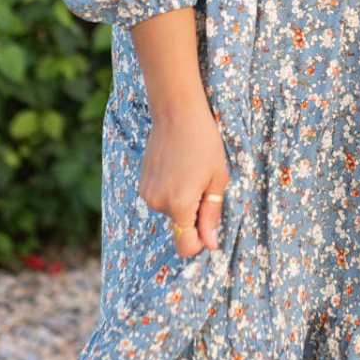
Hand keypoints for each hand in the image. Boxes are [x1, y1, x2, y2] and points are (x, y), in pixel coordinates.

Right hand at [137, 100, 230, 258]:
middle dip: (193, 216)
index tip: (209, 227)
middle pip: (179, 227)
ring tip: (190, 174)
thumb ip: (211, 215)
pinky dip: (171, 192)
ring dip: (182, 203)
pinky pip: (161, 200)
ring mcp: (147, 193)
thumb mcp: (217, 179)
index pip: (184, 246)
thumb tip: (211, 245)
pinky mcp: (142, 183)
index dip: (199, 243)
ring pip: (170, 213)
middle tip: (203, 185)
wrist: (176, 114)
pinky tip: (178, 169)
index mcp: (179, 204)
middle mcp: (158, 203)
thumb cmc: (204, 143)